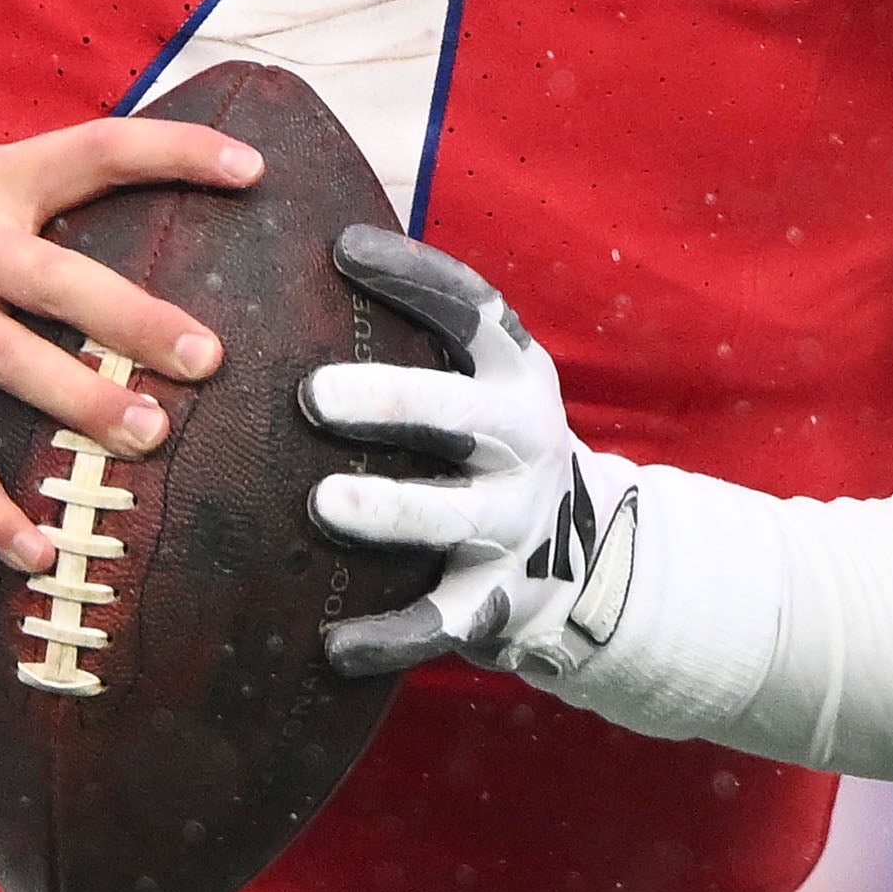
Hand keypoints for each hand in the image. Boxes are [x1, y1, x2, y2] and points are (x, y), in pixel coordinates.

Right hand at [0, 119, 260, 572]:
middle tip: (205, 357)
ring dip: (81, 405)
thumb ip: (60, 206)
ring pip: (11, 362)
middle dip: (133, 319)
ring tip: (147, 438)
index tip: (251, 170)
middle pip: (56, 277)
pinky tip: (38, 548)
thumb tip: (186, 225)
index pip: (95, 151)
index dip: (173, 152)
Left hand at [303, 230, 635, 681]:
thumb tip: (309, 244)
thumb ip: (417, 336)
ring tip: (325, 505)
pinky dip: (390, 638)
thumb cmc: (487, 446)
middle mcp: (524, 443)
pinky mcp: (496, 602)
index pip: (470, 311)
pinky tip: (334, 647)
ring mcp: (515, 525)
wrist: (583, 561)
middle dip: (392, 401)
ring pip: (452, 517)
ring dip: (391, 510)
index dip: (413, 278)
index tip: (342, 250)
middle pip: (460, 416)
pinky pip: (441, 623)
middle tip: (313, 394)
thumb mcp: (480, 382)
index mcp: (516, 375)